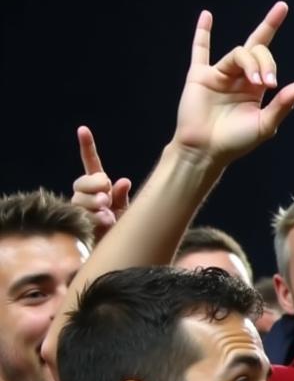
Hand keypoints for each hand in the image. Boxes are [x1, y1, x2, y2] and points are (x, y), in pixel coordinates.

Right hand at [71, 127, 131, 242]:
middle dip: (93, 184)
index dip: (87, 147)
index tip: (83, 129)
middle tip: (106, 193)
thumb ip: (122, 196)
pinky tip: (107, 221)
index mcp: (99, 187)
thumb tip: (123, 181)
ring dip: (96, 203)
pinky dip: (96, 217)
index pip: (91, 164)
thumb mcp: (127, 210)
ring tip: (108, 211)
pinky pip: (83, 216)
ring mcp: (80, 209)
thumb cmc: (123, 228)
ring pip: (81, 199)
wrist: (118, 250)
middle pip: (81, 181)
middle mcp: (86, 195)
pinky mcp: (78, 224)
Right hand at [172, 2, 293, 166]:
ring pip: (237, 54)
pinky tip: (207, 15)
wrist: (207, 151)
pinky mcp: (199, 76)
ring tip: (255, 82)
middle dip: (265, 61)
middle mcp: (239, 77)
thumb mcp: (265, 125)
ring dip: (249, 63)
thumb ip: (283, 105)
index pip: (267, 57)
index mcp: (256, 88)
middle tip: (267, 83)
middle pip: (255, 50)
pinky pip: (199, 50)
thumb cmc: (236, 142)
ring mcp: (219, 75)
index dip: (272, 58)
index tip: (273, 82)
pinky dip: (202, 33)